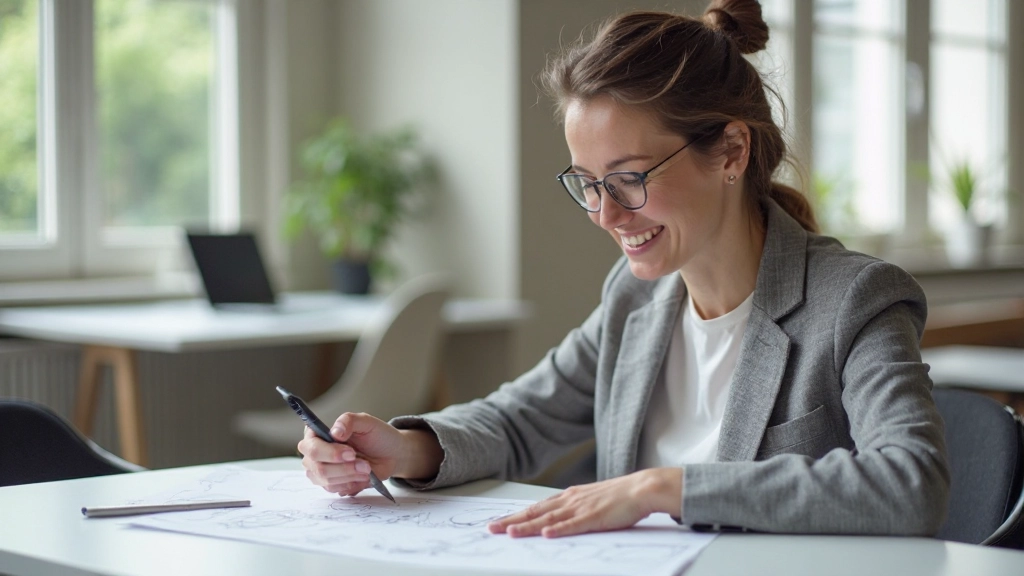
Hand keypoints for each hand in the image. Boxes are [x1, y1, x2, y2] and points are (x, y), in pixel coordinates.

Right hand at [297, 412, 404, 496]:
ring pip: (326, 480)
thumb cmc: (377, 436)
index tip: (351, 453)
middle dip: (344, 468)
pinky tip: (362, 476)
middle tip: (364, 464)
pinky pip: (334, 489)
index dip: (330, 452)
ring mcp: (321, 469)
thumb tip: (335, 432)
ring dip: (350, 476)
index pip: (310, 446)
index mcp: (318, 433)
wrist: (391, 454)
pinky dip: (351, 484)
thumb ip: (348, 421)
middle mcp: (315, 452)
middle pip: (317, 467)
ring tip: (367, 468)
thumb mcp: (366, 421)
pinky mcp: (331, 483)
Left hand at [487, 468, 681, 537]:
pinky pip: (573, 525)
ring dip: (528, 527)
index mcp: (568, 497)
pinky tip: (545, 534)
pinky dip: (558, 529)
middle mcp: (570, 500)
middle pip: (535, 512)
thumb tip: (557, 521)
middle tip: (491, 528)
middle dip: (512, 521)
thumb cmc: (619, 497)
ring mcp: (581, 508)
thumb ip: (574, 510)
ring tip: (510, 533)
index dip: (516, 516)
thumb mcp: (590, 501)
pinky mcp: (594, 517)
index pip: (536, 508)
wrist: (642, 488)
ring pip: (548, 519)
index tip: (499, 521)